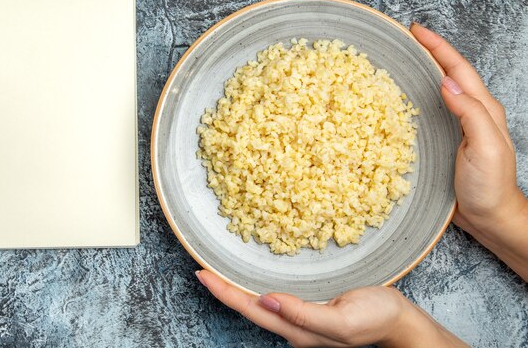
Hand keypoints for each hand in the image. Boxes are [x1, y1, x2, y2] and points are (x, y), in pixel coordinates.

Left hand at [196, 270, 466, 347]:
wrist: (398, 321)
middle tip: (201, 269)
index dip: (225, 293)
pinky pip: (274, 298)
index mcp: (298, 330)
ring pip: (259, 304)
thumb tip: (268, 302)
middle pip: (249, 308)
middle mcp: (293, 326)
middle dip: (223, 290)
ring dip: (235, 288)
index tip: (202, 274)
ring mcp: (300, 319)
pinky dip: (255, 286)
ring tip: (217, 272)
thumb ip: (305, 315)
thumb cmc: (376, 317)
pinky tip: (250, 278)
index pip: (252, 309)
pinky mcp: (308, 309)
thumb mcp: (343, 320)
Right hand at [411, 23, 527, 279]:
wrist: (489, 217)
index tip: (416, 31)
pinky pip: (430, 110)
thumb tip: (446, 81)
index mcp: (482, 109)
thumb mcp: (485, 147)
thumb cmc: (489, 186)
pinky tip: (402, 100)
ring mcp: (457, 127)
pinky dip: (416, 97)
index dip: (438, 47)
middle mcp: (470, 113)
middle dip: (429, 52)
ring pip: (439, 89)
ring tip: (400, 61)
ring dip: (422, 71)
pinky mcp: (445, 141)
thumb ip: (470, 113)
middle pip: (448, 72)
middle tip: (404, 39)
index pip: (458, 69)